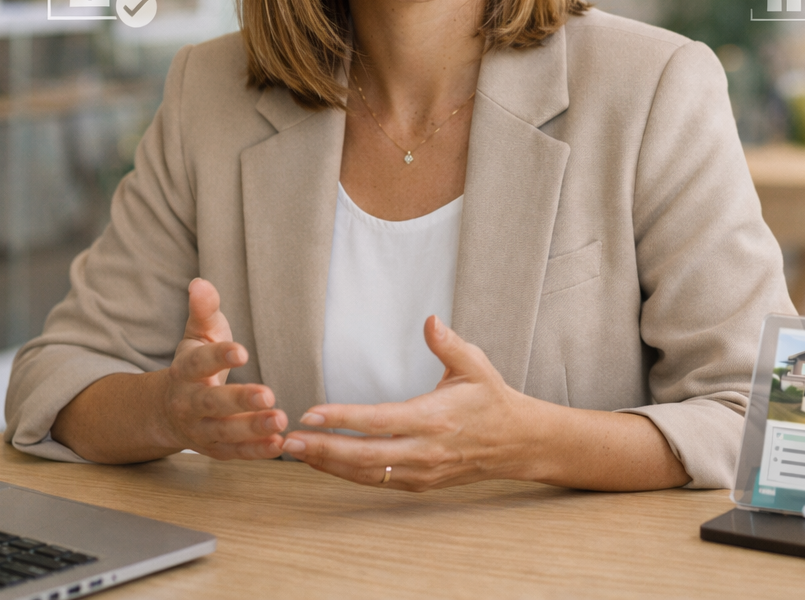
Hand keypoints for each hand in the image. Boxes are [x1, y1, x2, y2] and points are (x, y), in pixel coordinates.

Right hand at [155, 278, 287, 459]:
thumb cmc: (193, 365)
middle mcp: (188, 403)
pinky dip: (256, 451)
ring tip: (280, 420)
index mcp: (184, 372)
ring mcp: (200, 430)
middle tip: (268, 394)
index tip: (241, 350)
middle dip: (239, 400)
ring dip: (252, 428)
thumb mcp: (196, 335)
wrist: (167, 411)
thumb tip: (200, 283)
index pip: (198, 363)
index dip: (218, 356)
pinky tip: (280, 443)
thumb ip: (203, 311)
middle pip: (211, 403)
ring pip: (225, 432)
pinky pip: (236, 452)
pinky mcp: (215, 448)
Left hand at [279, 316, 539, 489]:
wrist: (516, 443)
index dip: (343, 419)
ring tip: (296, 452)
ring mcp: (421, 471)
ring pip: (366, 474)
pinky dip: (347, 473)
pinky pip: (377, 481)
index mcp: (434, 418)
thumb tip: (429, 321)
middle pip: (365, 456)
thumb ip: (448, 344)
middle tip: (288, 441)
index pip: (379, 421)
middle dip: (323, 450)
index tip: (311, 413)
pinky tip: (325, 462)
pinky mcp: (419, 483)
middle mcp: (424, 450)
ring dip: (329, 465)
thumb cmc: (491, 398)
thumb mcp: (475, 365)